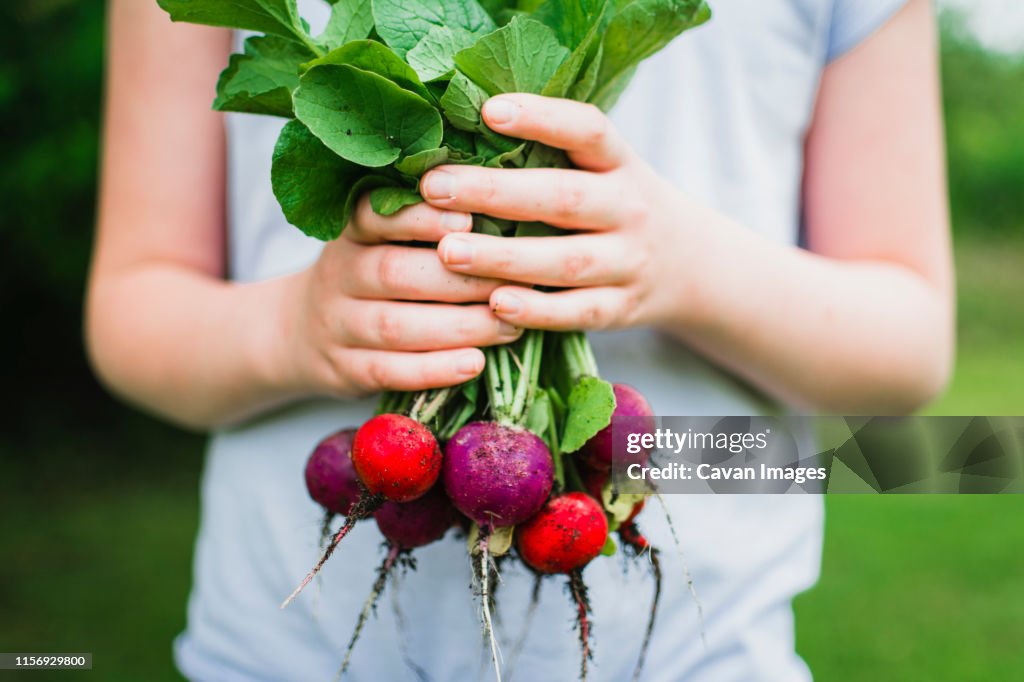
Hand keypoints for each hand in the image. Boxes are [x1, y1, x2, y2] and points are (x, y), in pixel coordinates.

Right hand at [279, 198, 522, 396]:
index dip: (421, 218)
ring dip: (458, 327)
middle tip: (512, 283)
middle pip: (394, 273)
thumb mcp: (380, 241)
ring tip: (508, 326)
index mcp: (352, 233)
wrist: (300, 332)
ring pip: (396, 326)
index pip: (377, 217)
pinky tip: (475, 363)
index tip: (468, 219)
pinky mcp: (345, 369)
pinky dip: (435, 369)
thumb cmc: (369, 278)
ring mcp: (338, 324)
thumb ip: (425, 228)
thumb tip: (505, 218)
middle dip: (459, 279)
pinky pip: (390, 371)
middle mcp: (340, 273)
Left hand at [420, 93, 700, 331]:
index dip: (542, 117)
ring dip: (503, 257)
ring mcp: (629, 262)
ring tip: (447, 251)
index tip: (489, 110)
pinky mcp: (621, 309)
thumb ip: (550, 155)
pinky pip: (576, 312)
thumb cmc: (617, 206)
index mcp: (621, 164)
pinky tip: (494, 303)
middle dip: (496, 192)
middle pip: (565, 197)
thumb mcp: (604, 171)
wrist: (691, 265)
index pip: (588, 131)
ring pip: (565, 260)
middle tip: (435, 187)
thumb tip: (460, 128)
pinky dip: (536, 310)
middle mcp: (630, 209)